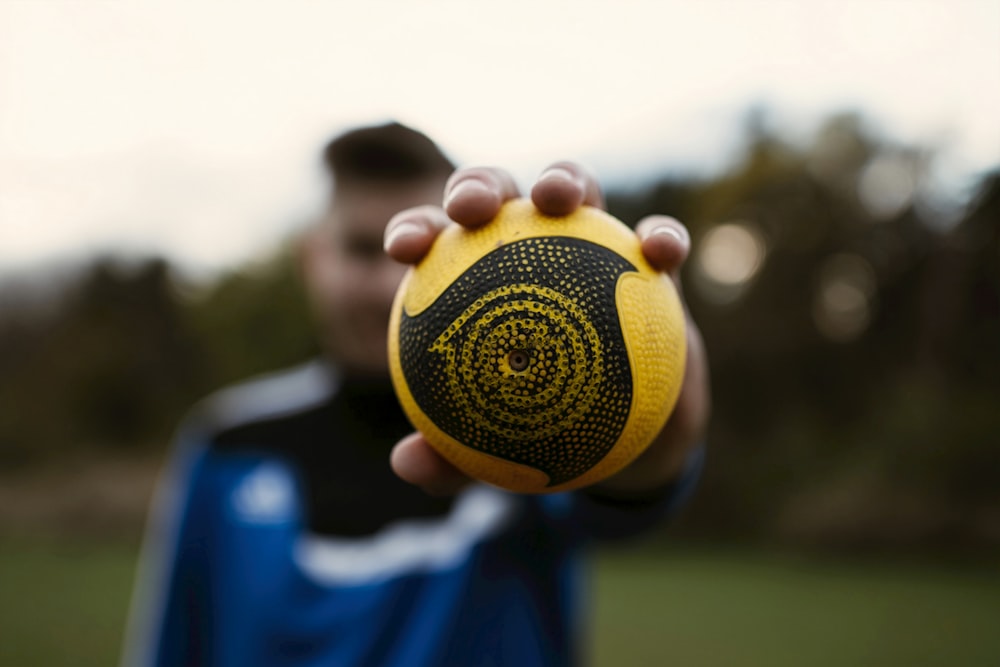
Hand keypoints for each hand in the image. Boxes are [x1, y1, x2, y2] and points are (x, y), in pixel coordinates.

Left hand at [383, 162, 709, 497]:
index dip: (416, 229)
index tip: (404, 249)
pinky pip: (658, 241)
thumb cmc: (546, 433)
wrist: (629, 437)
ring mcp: (590, 246)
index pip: (436, 242)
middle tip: (471, 209)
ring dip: (564, 179)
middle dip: (477, 184)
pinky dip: (661, 237)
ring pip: (575, 190)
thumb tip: (408, 464)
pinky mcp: (647, 262)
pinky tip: (662, 254)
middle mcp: (528, 248)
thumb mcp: (496, 455)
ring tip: (558, 197)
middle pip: (496, 194)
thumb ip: (451, 458)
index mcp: (478, 281)